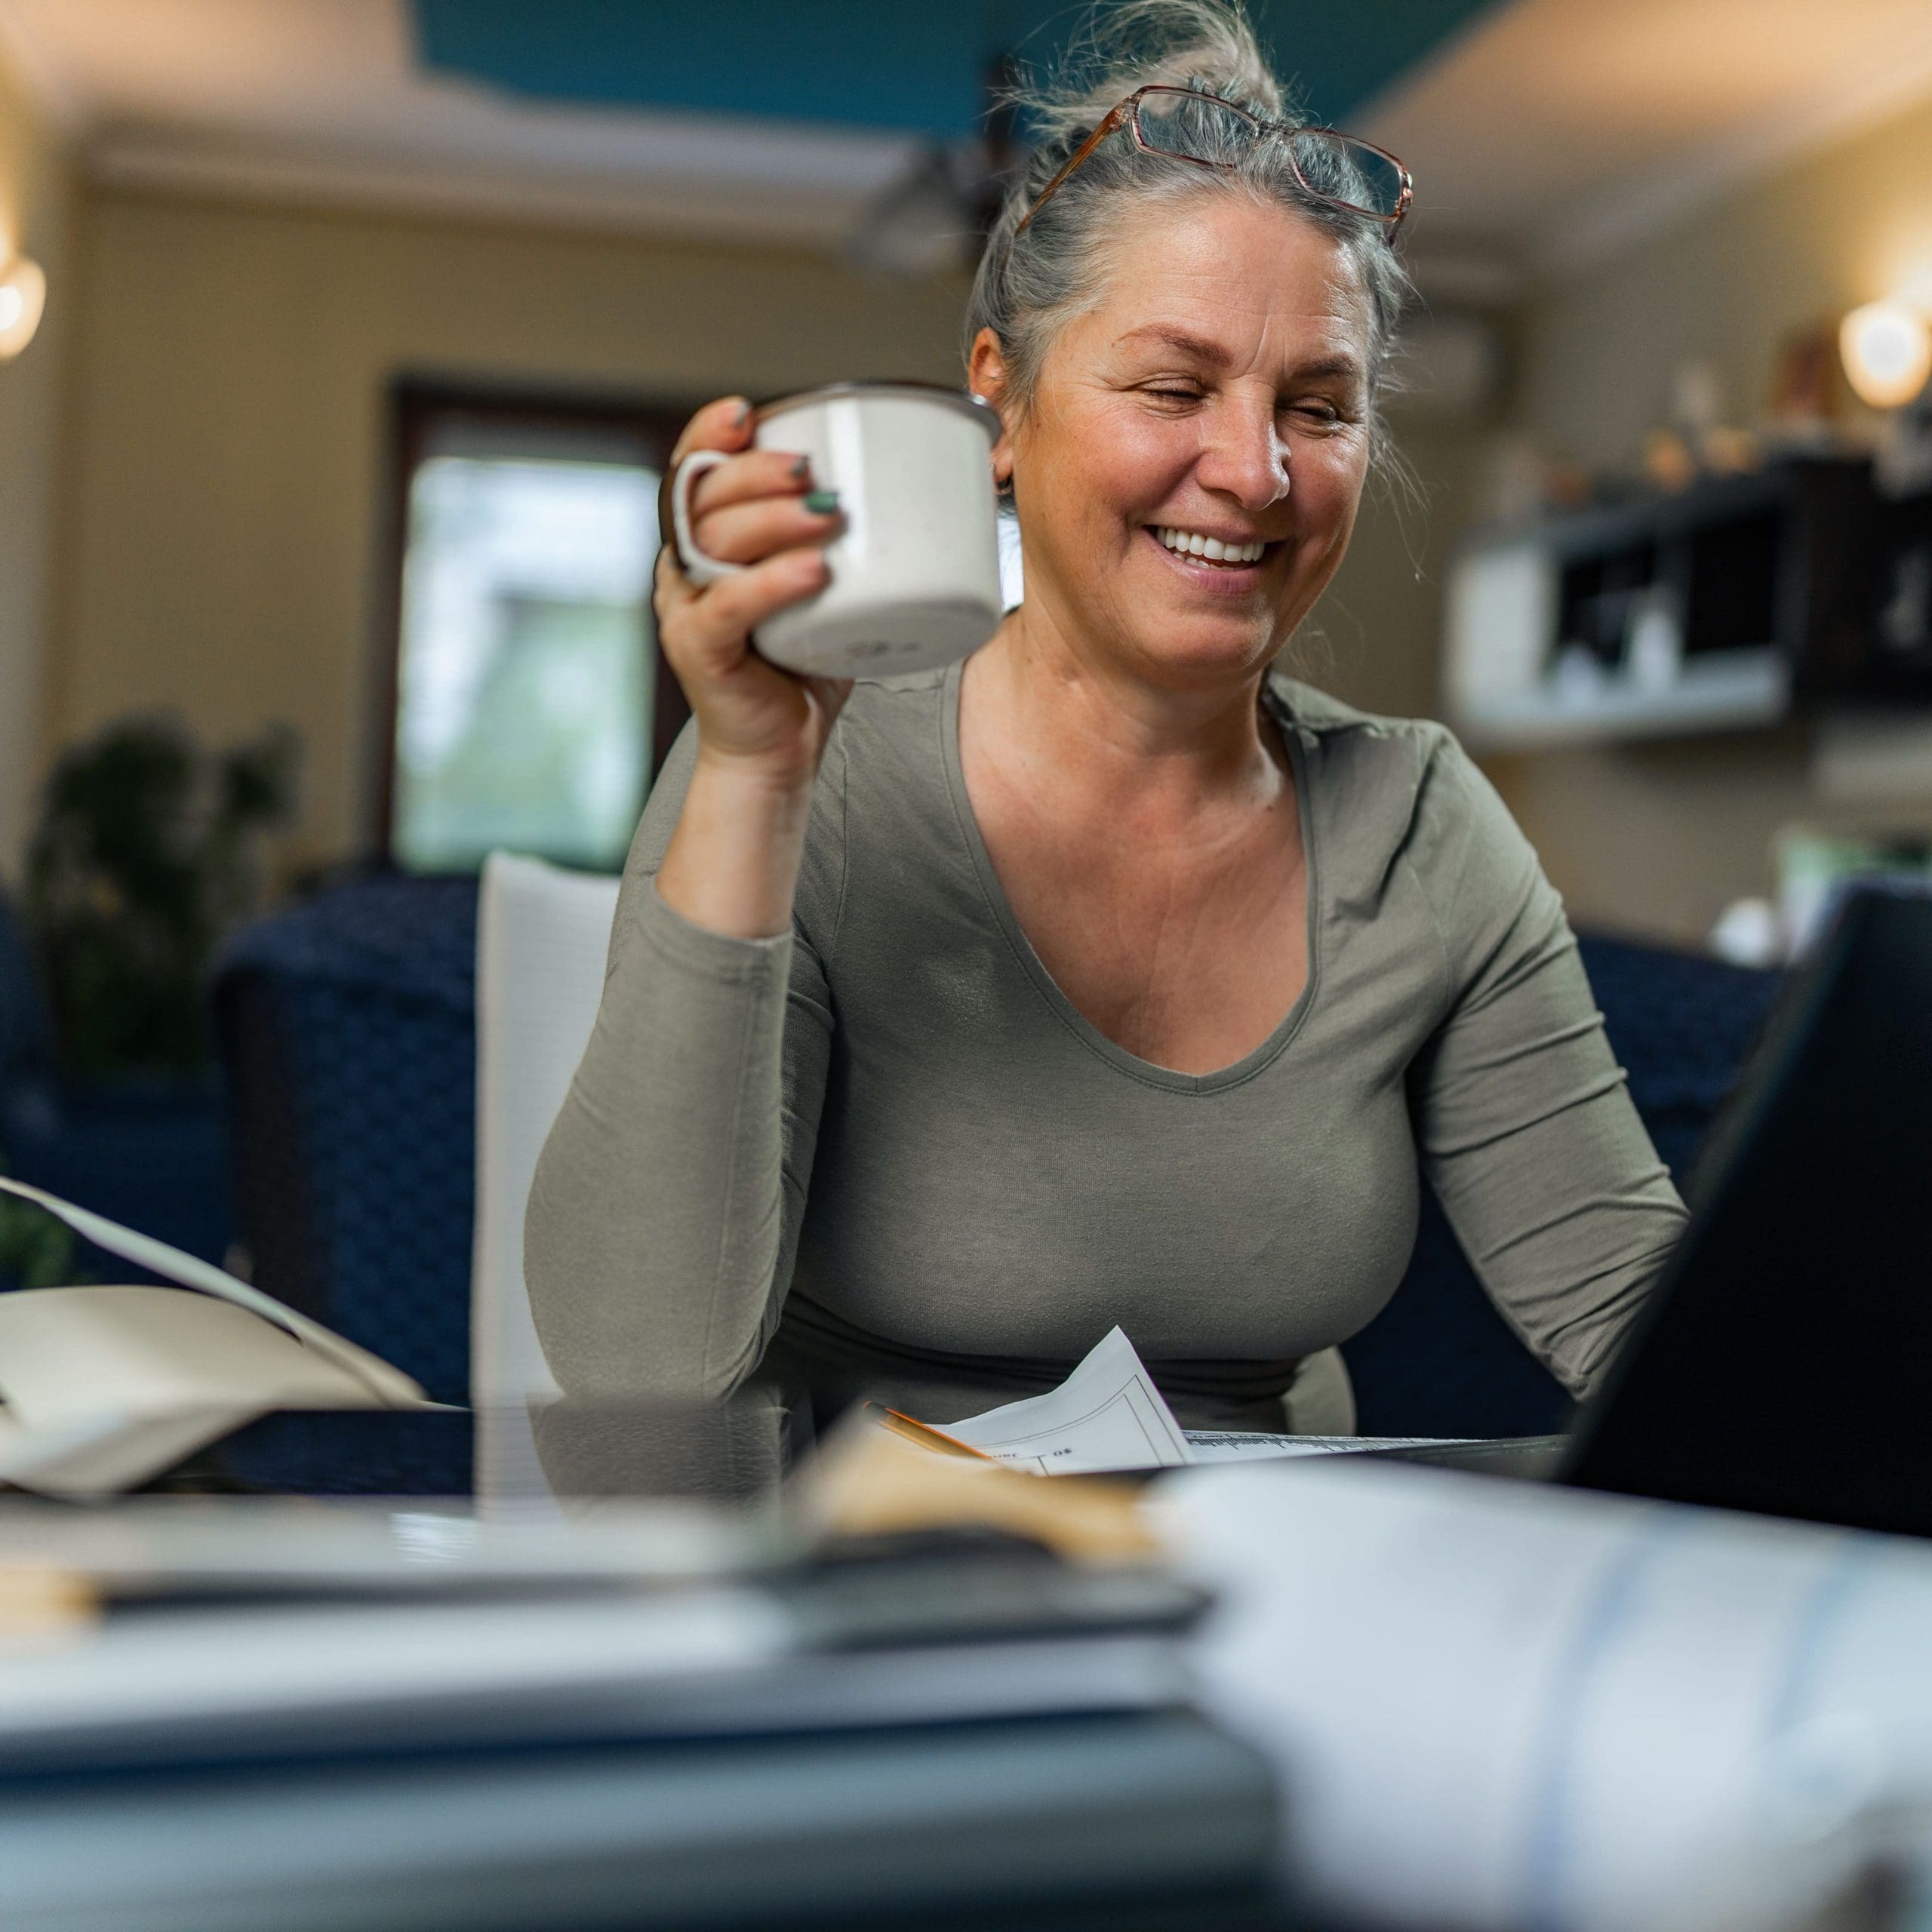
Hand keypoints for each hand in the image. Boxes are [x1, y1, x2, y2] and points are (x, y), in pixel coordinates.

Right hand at [656, 396, 852, 788]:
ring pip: (713, 544)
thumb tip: (953, 481)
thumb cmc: (810, 662)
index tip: (750, 413)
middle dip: (758, 474)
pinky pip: (726, 609)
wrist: (779, 749)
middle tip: (814, 473)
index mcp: (708, 537)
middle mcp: (686, 565)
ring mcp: (686, 607)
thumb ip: (860, 537)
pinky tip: (813, 574)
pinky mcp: (698, 651)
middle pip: (706, 497)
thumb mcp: (834, 585)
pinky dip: (769, 585)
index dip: (713, 432)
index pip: (697, 468)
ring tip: (829, 516)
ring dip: (772, 521)